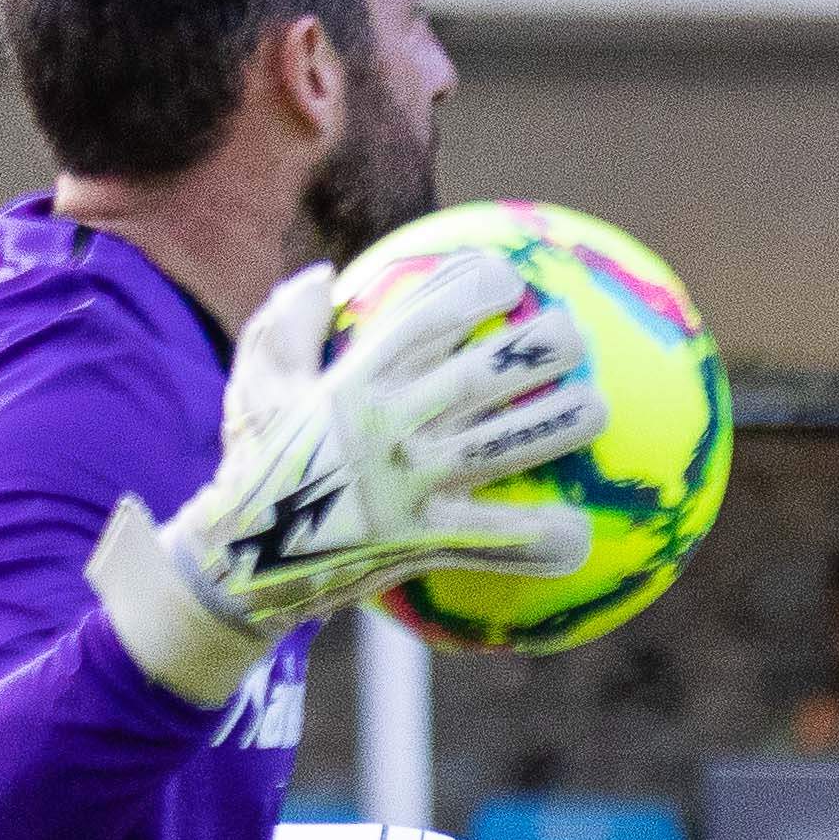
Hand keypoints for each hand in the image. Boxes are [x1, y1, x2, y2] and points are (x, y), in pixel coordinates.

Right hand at [102, 253, 607, 688]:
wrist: (240, 563)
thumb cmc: (254, 463)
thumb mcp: (253, 387)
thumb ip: (286, 327)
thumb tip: (323, 275)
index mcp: (353, 383)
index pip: (424, 319)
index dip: (473, 289)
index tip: (510, 277)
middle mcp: (389, 429)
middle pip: (481, 377)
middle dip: (538, 349)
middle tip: (577, 334)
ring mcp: (410, 487)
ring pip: (502, 448)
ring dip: (558, 426)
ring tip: (598, 409)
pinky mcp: (423, 541)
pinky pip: (495, 540)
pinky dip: (540, 539)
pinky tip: (581, 534)